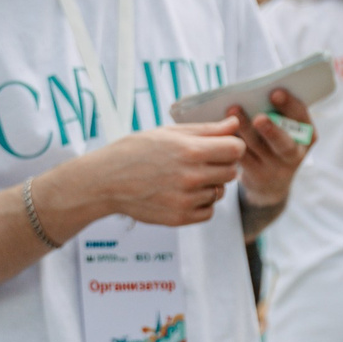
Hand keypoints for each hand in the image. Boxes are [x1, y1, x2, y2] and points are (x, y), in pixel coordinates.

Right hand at [46, 123, 247, 229]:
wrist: (106, 180)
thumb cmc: (136, 151)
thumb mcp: (170, 133)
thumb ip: (207, 130)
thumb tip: (235, 124)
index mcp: (190, 151)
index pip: (236, 150)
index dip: (231, 146)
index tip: (221, 147)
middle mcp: (191, 176)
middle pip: (231, 172)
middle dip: (221, 165)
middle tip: (202, 162)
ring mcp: (186, 199)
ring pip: (220, 192)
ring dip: (210, 185)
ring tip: (187, 177)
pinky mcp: (180, 217)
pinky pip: (209, 212)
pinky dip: (202, 204)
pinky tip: (184, 193)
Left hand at [234, 90, 314, 210]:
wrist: (272, 185)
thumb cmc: (277, 145)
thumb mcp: (287, 131)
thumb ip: (277, 114)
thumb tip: (255, 91)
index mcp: (307, 136)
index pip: (301, 117)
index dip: (289, 105)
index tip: (275, 93)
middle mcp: (295, 154)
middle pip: (284, 143)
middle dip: (271, 130)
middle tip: (259, 118)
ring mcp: (276, 168)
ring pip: (257, 147)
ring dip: (244, 129)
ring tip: (233, 111)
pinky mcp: (257, 176)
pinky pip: (242, 157)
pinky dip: (232, 140)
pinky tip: (223, 127)